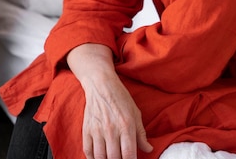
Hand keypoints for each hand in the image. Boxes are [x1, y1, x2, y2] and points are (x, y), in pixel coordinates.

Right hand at [67, 44, 153, 158]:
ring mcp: (97, 130)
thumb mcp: (135, 113)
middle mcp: (111, 130)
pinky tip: (99, 157)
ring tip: (111, 158)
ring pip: (100, 157)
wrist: (101, 85)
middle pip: (114, 158)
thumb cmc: (120, 98)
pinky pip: (88, 151)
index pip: (129, 154)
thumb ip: (141, 134)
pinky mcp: (86, 130)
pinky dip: (93, 158)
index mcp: (126, 126)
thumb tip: (148, 149)